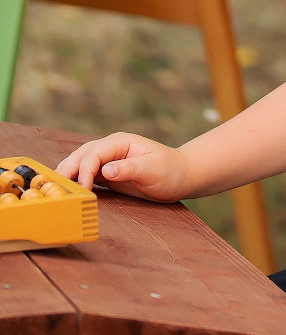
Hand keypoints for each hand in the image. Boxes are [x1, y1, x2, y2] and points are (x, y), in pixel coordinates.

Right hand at [56, 132, 190, 202]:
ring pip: (80, 164)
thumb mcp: (153, 169)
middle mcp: (111, 148)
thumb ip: (129, 169)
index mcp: (120, 142)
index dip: (85, 170)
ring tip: (54, 190)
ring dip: (67, 175)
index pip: (94, 153)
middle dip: (68, 170)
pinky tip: (67, 192)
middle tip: (55, 188)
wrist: (181, 177)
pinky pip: (87, 175)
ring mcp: (107, 160)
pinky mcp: (107, 174)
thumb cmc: (170, 171)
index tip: (82, 188)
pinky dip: (76, 182)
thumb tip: (105, 170)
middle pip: (81, 155)